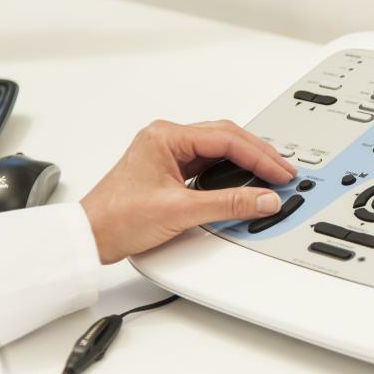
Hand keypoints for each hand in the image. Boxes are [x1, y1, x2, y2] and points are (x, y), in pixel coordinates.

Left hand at [80, 120, 296, 263]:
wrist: (88, 237)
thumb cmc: (116, 218)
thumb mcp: (180, 211)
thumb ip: (228, 203)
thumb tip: (264, 199)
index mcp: (166, 136)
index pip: (226, 139)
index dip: (259, 157)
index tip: (280, 173)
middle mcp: (167, 138)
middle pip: (227, 137)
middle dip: (259, 154)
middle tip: (284, 172)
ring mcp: (168, 153)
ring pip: (219, 148)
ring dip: (247, 160)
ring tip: (271, 173)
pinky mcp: (170, 169)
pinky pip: (209, 162)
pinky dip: (232, 169)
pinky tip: (245, 178)